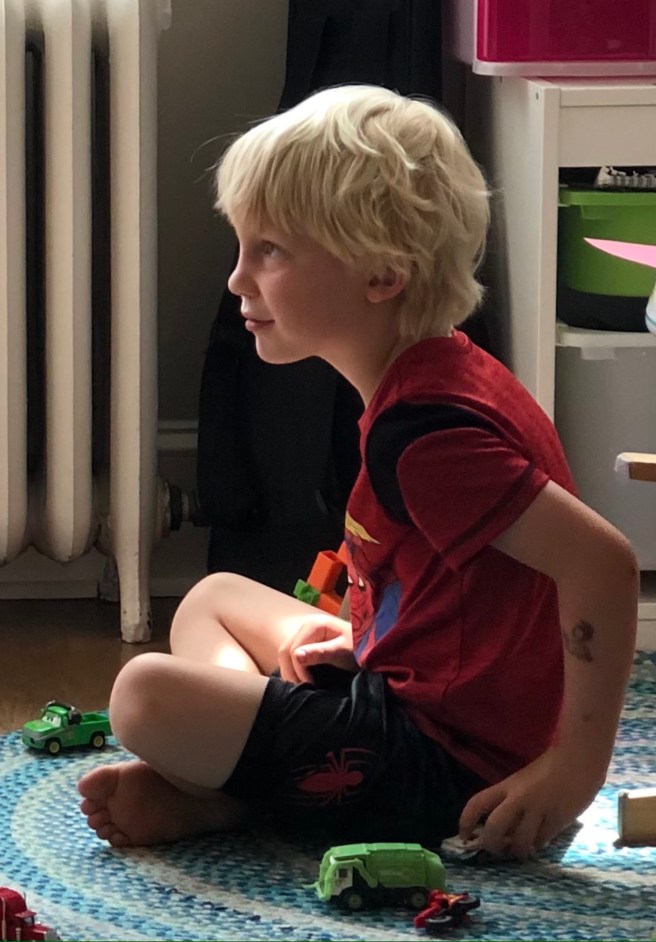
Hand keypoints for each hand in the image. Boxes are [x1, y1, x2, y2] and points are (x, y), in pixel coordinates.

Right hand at [278, 613, 356, 683]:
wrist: (371, 645)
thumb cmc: (360, 647)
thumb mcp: (342, 651)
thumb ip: (321, 653)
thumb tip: (296, 656)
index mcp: (314, 625)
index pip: (293, 650)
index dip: (298, 670)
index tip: (310, 686)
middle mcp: (306, 626)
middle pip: (285, 651)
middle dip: (291, 672)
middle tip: (303, 689)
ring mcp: (305, 633)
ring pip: (286, 654)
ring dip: (291, 672)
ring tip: (302, 687)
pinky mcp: (307, 642)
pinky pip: (292, 656)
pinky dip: (293, 669)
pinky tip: (301, 680)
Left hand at [458, 747, 603, 858]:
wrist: (579, 759)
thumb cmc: (551, 766)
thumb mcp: (524, 780)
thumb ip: (513, 800)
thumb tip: (503, 828)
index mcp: (508, 785)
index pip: (477, 803)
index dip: (465, 822)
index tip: (464, 837)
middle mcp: (519, 798)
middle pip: (494, 829)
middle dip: (491, 845)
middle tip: (497, 850)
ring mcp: (539, 810)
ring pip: (520, 842)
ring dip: (518, 851)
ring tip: (521, 851)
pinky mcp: (558, 820)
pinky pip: (542, 840)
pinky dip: (538, 845)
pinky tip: (540, 842)